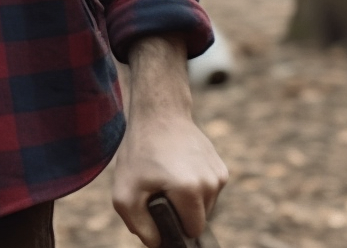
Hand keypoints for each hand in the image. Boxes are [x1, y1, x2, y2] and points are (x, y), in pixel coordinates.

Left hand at [112, 36, 227, 246]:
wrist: (158, 112)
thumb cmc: (140, 151)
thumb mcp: (125, 191)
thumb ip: (140, 226)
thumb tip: (158, 245)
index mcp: (190, 191)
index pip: (192, 231)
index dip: (173, 225)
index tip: (158, 209)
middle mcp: (211, 183)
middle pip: (200, 220)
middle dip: (180, 212)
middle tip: (158, 189)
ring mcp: (219, 174)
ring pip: (205, 206)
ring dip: (187, 199)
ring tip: (167, 176)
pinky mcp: (221, 166)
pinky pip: (208, 190)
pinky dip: (194, 186)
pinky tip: (178, 168)